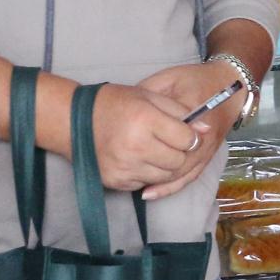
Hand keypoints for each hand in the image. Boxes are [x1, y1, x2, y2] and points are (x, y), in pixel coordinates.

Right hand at [88, 82, 206, 193]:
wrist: (73, 120)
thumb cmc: (115, 103)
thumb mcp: (149, 96)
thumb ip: (180, 112)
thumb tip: (206, 129)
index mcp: (145, 121)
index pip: (187, 140)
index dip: (191, 136)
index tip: (185, 132)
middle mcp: (135, 147)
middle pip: (178, 161)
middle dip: (181, 153)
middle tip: (172, 143)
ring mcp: (124, 167)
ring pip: (165, 176)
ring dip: (168, 166)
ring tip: (157, 150)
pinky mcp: (116, 181)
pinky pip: (146, 183)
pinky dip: (149, 173)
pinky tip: (141, 158)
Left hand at [127, 63, 239, 200]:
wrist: (227, 84)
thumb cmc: (195, 79)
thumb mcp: (169, 78)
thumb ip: (149, 92)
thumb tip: (125, 110)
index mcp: (194, 110)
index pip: (169, 132)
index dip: (147, 140)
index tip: (123, 141)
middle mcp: (204, 135)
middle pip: (177, 158)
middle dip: (151, 165)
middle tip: (124, 167)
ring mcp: (208, 148)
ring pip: (183, 172)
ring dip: (159, 181)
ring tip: (133, 184)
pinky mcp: (209, 155)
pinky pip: (190, 177)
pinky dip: (170, 187)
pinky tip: (151, 193)